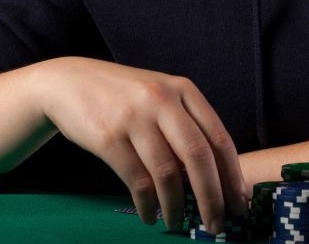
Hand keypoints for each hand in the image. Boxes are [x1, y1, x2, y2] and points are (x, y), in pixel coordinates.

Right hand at [39, 57, 249, 233]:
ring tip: (178, 223)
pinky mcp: (108, 137)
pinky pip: (137, 181)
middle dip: (212, 197)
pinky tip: (150, 215)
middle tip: (217, 225)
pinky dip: (148, 205)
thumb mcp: (160, 97)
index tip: (239, 204)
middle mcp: (162, 100)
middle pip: (198, 157)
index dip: (232, 176)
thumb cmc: (123, 96)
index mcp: (183, 90)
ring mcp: (134, 118)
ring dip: (177, 207)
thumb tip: (215, 180)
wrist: (69, 82)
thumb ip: (186, 127)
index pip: (219, 138)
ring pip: (167, 173)